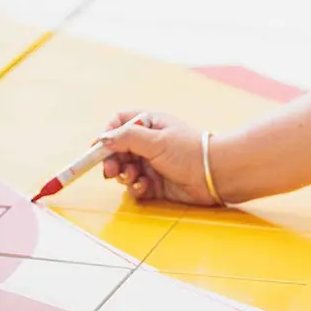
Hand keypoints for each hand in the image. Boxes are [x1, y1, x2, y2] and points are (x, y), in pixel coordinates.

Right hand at [99, 110, 217, 205]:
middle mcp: (149, 142)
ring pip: (124, 170)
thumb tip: (102, 138)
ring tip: (132, 177)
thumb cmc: (188, 151)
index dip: (106, 134)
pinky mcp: (155, 183)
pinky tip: (144, 187)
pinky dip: (136, 187)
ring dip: (124, 174)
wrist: (214, 175)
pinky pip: (135, 186)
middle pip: (117, 150)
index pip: (119, 123)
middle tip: (111, 171)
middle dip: (112, 160)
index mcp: (150, 124)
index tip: (96, 148)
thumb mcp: (156, 140)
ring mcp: (152, 163)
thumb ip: (126, 138)